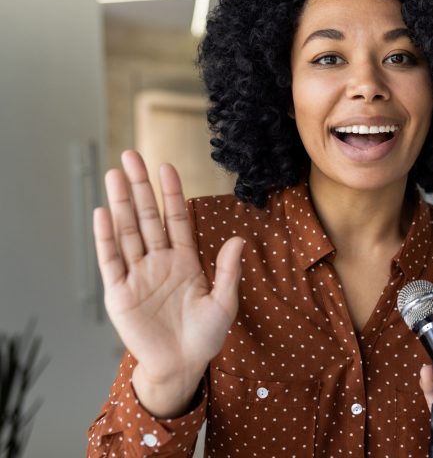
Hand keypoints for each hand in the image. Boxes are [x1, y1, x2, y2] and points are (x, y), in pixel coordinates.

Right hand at [94, 150, 242, 412]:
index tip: (167, 166)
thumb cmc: (205, 336)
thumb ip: (228, 270)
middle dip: (140, 187)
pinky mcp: (119, 293)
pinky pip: (111, 260)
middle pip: (147, 217)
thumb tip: (238, 238)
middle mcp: (159, 261)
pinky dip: (106, 237)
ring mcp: (137, 274)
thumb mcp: (224, 303)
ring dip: (121, 203)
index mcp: (185, 260)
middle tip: (132, 155)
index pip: (177, 218)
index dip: (172, 193)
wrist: (182, 366)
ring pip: (127, 231)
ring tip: (115, 174)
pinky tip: (104, 213)